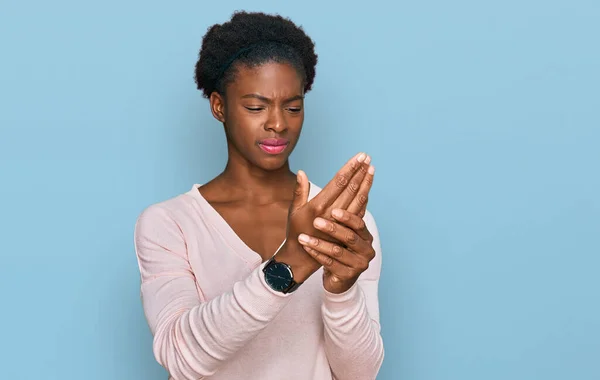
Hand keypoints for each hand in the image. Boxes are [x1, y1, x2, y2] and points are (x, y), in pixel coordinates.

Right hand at [276, 152, 368, 282]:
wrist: (302, 257)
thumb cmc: (296, 231)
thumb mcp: (294, 211)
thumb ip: (299, 191)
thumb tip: (302, 172)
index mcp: (318, 206)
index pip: (338, 182)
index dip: (350, 168)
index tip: (359, 157)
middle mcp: (331, 213)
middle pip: (350, 189)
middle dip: (360, 172)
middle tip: (367, 158)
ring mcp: (340, 223)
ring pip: (358, 200)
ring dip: (365, 184)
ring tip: (371, 169)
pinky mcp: (346, 230)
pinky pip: (358, 212)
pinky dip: (364, 199)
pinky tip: (368, 189)